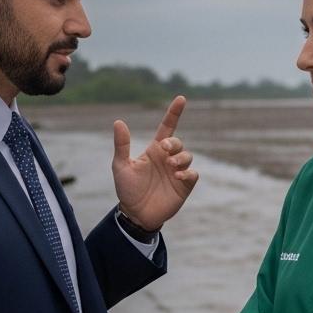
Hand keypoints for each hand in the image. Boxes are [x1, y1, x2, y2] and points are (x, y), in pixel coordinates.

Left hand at [111, 96, 197, 231]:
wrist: (136, 214)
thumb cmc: (127, 190)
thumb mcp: (120, 166)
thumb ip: (122, 145)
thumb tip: (118, 121)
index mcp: (153, 150)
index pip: (167, 127)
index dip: (174, 113)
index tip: (181, 98)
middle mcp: (167, 159)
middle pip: (178, 142)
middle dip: (174, 143)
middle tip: (165, 150)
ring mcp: (177, 172)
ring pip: (188, 156)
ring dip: (181, 158)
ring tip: (171, 166)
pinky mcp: (184, 185)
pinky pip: (193, 174)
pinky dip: (188, 172)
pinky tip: (178, 176)